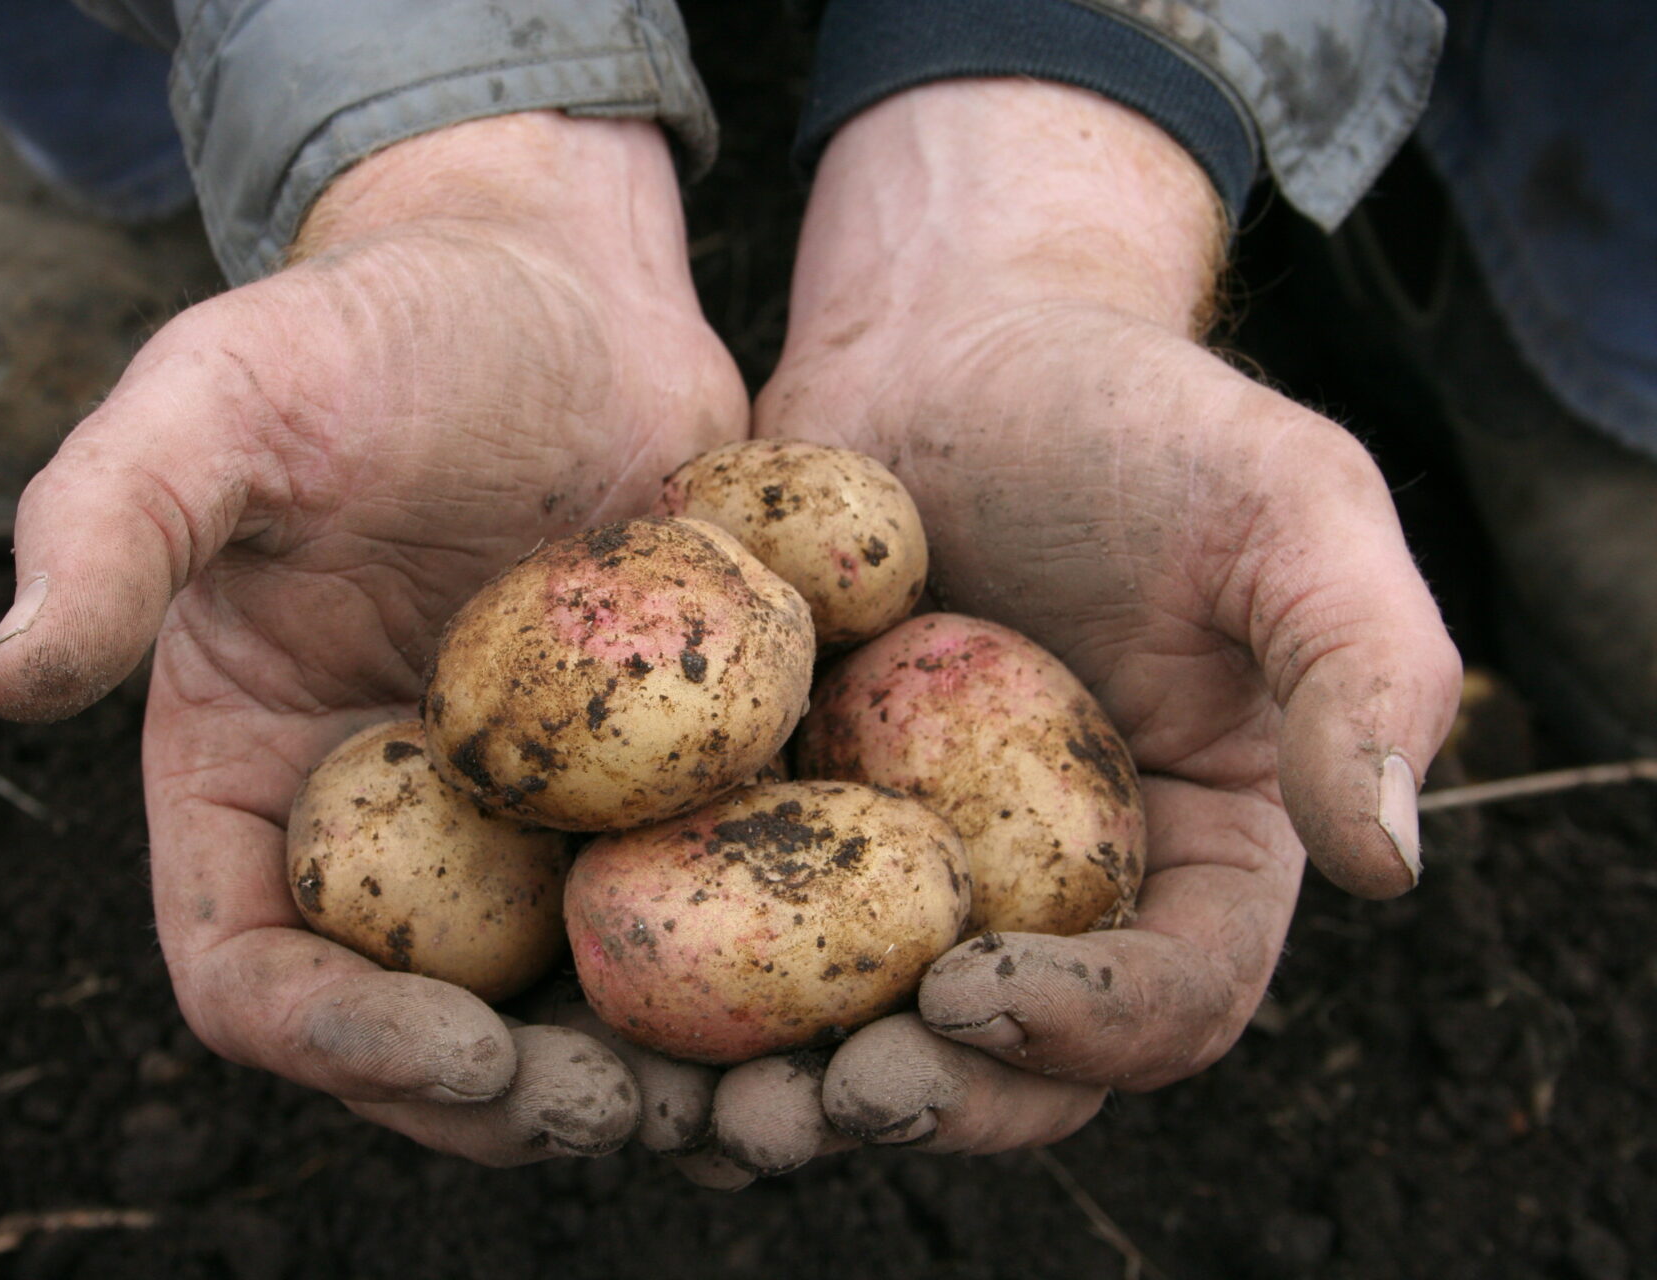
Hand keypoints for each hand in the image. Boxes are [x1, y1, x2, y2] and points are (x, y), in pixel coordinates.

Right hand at [0, 113, 747, 1162]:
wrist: (559, 286)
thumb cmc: (375, 327)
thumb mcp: (226, 395)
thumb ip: (112, 518)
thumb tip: (10, 676)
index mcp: (253, 776)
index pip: (253, 965)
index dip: (342, 1040)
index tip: (465, 1059)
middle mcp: (386, 828)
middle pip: (424, 1023)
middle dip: (514, 1099)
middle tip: (624, 1114)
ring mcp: (527, 819)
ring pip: (571, 996)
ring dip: (649, 1071)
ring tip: (742, 1098)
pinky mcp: (651, 784)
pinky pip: (697, 904)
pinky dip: (753, 968)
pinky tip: (834, 987)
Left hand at [702, 79, 1461, 1173]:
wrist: (944, 344)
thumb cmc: (1127, 410)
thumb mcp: (1286, 500)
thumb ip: (1364, 662)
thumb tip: (1391, 861)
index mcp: (1192, 858)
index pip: (1174, 998)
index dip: (1091, 1030)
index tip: (973, 990)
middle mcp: (1054, 898)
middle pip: (1008, 1058)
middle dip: (930, 1101)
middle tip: (831, 1099)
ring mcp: (910, 877)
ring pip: (862, 1033)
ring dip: (793, 1096)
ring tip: (712, 1109)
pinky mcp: (788, 836)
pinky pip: (740, 949)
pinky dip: (692, 1006)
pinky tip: (617, 1010)